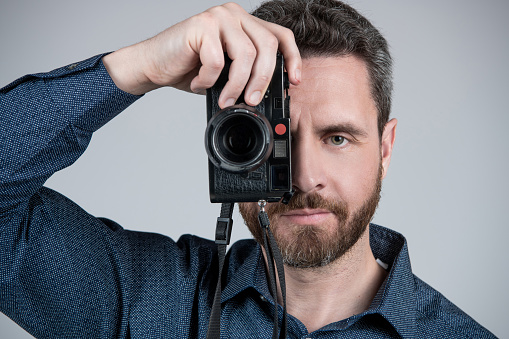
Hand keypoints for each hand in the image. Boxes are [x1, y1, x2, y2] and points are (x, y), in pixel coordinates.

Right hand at [103, 2, 300, 106]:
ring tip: (225, 100)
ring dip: (237, 85)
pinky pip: (216, 61)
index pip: (280, 35)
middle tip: (252, 101)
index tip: (295, 82)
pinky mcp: (200, 26)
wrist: (153, 65)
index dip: (292, 59)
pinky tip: (198, 83)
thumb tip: (269, 93)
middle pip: (267, 46)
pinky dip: (208, 80)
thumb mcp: (226, 72)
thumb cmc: (189, 69)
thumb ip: (246, 73)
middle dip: (263, 80)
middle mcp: (235, 15)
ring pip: (246, 55)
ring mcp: (218, 17)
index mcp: (245, 24)